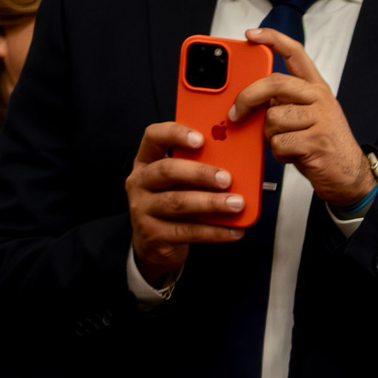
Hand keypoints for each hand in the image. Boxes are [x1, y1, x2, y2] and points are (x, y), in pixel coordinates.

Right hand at [127, 120, 247, 285]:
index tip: (201, 139)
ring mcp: (142, 209)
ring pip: (177, 202)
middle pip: (166, 170)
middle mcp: (140, 182)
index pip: (153, 136)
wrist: (156, 244)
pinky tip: (234, 230)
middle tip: (227, 178)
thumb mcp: (182, 181)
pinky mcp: (153, 235)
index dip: (175, 134)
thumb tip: (238, 164)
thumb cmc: (175, 202)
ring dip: (211, 203)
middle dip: (200, 173)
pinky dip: (214, 231)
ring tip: (237, 204)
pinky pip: (187, 231)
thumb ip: (200, 167)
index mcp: (147, 161)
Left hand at [234, 28, 371, 207]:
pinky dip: (280, 154)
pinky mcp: (316, 141)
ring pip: (272, 118)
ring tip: (287, 143)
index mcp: (316, 88)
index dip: (272, 39)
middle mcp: (319, 98)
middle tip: (236, 113)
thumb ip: (284, 102)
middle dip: (248, 98)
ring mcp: (321, 119)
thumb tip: (249, 100)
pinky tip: (294, 155)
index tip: (250, 34)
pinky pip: (279, 143)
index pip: (295, 53)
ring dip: (270, 136)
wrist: (349, 176)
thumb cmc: (322, 145)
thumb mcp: (307, 116)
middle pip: (274, 83)